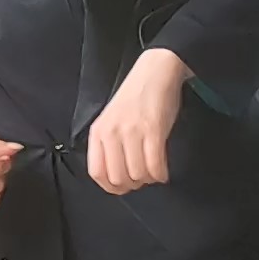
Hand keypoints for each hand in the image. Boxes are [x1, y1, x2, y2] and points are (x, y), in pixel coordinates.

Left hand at [88, 48, 190, 195]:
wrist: (155, 72)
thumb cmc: (135, 98)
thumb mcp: (111, 120)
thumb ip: (109, 145)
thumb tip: (116, 176)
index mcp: (98, 132)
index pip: (96, 172)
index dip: (110, 187)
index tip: (122, 187)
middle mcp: (112, 133)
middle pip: (118, 178)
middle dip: (132, 185)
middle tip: (142, 178)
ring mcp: (132, 131)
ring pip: (137, 174)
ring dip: (148, 179)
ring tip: (153, 171)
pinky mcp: (153, 130)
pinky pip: (155, 165)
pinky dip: (160, 174)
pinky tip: (162, 171)